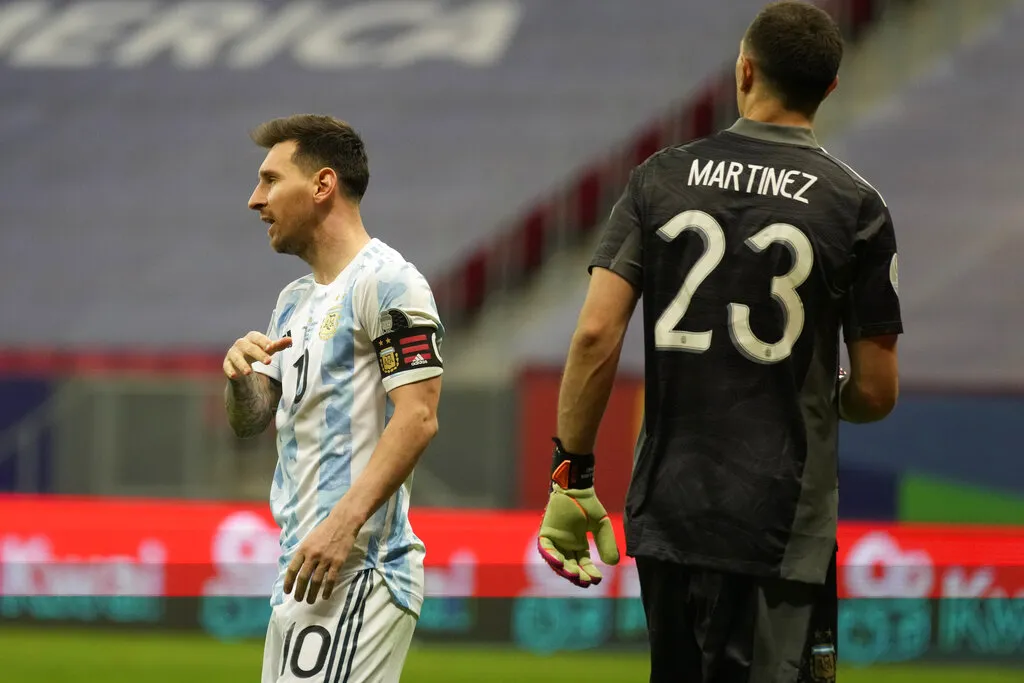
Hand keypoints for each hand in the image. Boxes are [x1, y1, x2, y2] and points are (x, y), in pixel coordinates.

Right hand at [223, 331, 291, 379]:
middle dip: (259, 354)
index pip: (258, 338)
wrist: (242, 360)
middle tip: (268, 361)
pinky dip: (230, 370)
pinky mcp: (227, 363)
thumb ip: (278, 345)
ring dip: (242, 364)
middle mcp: (241, 344)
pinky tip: (235, 376)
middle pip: (250, 348)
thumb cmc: (259, 351)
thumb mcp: (268, 349)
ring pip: (236, 357)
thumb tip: (290, 339)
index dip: (264, 342)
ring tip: (249, 372)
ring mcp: (233, 353)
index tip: (271, 347)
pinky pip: (227, 366)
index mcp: (252, 337)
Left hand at [284, 513, 357, 603]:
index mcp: (303, 550)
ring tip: (309, 601)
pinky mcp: (338, 562)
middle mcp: (312, 556)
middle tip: (298, 599)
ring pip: (316, 581)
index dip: (288, 582)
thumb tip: (297, 569)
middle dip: (299, 591)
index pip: (292, 569)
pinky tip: (325, 596)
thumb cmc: (324, 530)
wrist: (342, 522)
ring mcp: (326, 559)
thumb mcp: (308, 539)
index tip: (287, 591)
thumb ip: (303, 553)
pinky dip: (327, 590)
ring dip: (312, 594)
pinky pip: (331, 579)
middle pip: (303, 578)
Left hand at [537, 439, 619, 587]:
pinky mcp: (546, 532)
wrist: (576, 488)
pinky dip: (551, 556)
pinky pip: (545, 548)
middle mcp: (566, 544)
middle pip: (570, 565)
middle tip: (585, 581)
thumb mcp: (601, 526)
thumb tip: (614, 564)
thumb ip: (607, 543)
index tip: (597, 579)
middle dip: (578, 574)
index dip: (589, 572)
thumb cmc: (588, 504)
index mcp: (578, 544)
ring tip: (574, 575)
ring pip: (558, 560)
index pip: (583, 563)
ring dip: (564, 569)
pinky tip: (559, 563)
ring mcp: (555, 539)